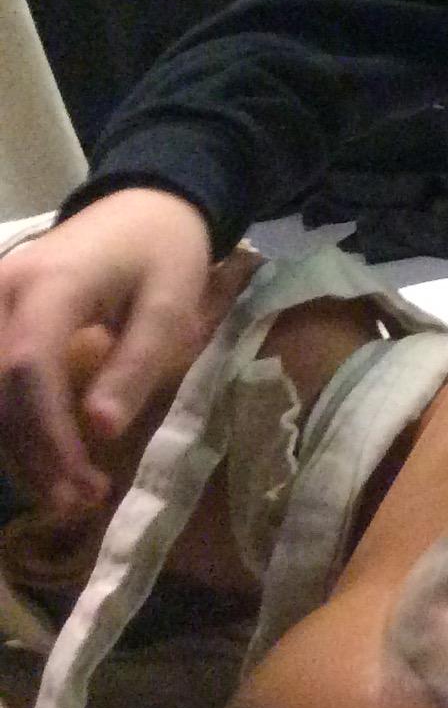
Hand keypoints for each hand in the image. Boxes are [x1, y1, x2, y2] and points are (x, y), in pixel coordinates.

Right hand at [0, 187, 218, 512]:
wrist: (138, 206)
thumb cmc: (162, 253)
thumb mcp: (170, 302)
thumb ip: (137, 363)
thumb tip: (100, 431)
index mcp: (50, 284)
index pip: (29, 368)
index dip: (48, 435)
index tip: (83, 487)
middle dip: (30, 454)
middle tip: (79, 501)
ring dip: (13, 448)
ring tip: (65, 489)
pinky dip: (7, 424)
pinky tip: (38, 458)